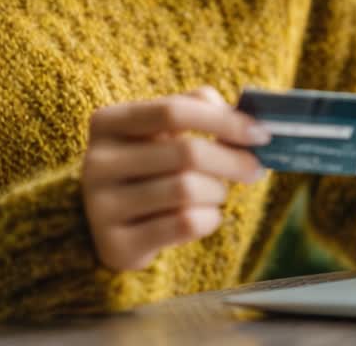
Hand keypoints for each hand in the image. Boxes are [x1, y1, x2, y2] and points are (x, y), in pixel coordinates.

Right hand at [81, 86, 271, 270]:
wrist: (115, 224)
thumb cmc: (150, 167)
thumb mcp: (163, 132)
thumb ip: (200, 110)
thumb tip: (245, 116)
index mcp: (107, 122)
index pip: (173, 111)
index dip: (223, 120)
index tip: (260, 134)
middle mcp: (96, 162)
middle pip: (185, 152)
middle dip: (232, 160)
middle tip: (255, 169)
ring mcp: (101, 206)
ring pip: (187, 190)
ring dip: (218, 192)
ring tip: (218, 193)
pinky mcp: (116, 245)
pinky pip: (184, 225)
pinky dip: (209, 219)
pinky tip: (206, 216)